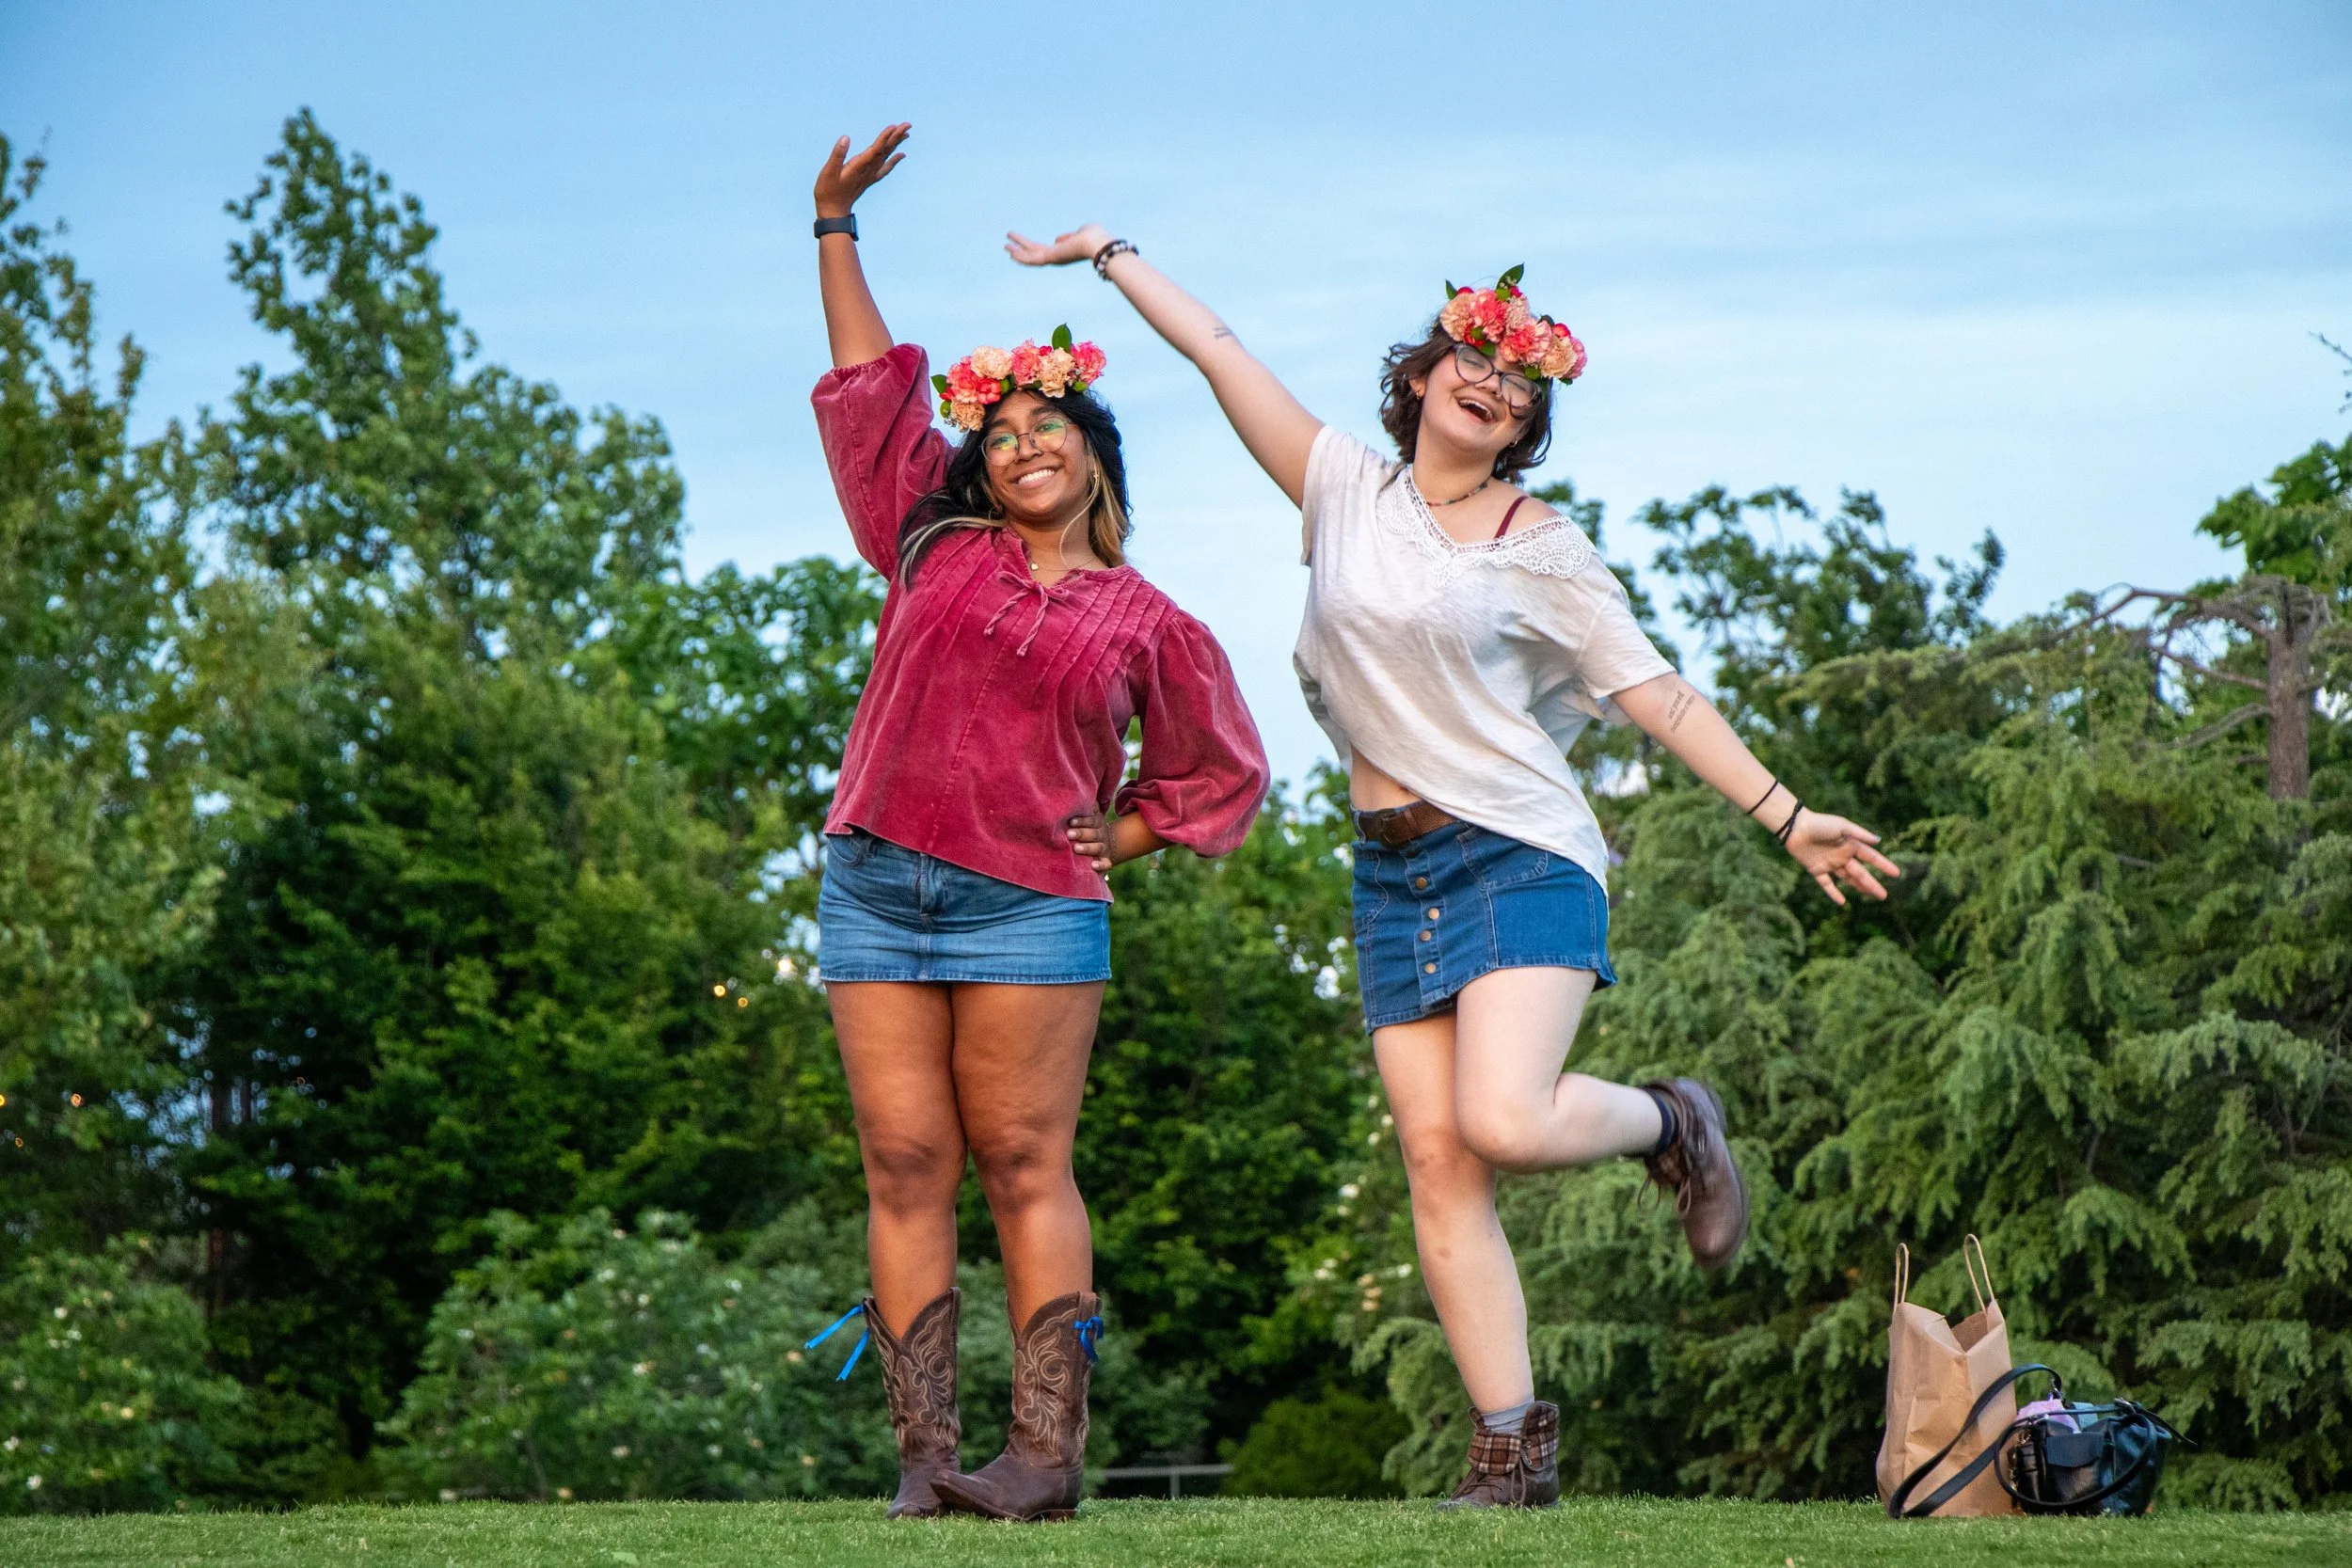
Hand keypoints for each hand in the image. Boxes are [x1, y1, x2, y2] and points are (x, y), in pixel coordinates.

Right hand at [815, 124, 909, 219]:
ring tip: (906, 134)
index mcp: (858, 166)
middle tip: (907, 125)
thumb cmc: (827, 191)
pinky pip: (885, 168)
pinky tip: (901, 155)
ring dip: (896, 145)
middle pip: (885, 151)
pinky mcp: (869, 179)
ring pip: (886, 157)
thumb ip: (837, 155)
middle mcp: (868, 170)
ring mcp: (870, 175)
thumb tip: (846, 138)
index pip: (875, 149)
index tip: (894, 127)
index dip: (885, 137)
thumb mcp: (828, 172)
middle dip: (896, 137)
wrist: (833, 211)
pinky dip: (894, 160)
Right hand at [1006, 224, 1113, 267]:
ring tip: (1005, 246)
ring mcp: (1053, 259)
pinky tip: (1010, 251)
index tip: (1023, 246)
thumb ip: (1068, 237)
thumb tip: (1057, 239)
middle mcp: (1057, 258)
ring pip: (1030, 257)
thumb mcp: (1080, 233)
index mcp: (1064, 252)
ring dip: (1017, 252)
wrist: (1098, 243)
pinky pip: (1031, 259)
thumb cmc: (1095, 237)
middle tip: (1007, 246)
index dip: (1033, 248)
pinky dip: (1020, 256)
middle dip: (1021, 250)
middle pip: (1034, 254)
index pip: (1045, 250)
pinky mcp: (1050, 258)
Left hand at [1064, 810, 1113, 872]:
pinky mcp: (1106, 860)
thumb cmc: (1090, 827)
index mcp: (1097, 822)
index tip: (1070, 821)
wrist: (1109, 843)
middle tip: (1068, 834)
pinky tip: (1093, 866)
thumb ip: (1085, 805)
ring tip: (1076, 848)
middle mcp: (1101, 834)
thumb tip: (1075, 789)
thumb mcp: (1090, 815)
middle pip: (1093, 833)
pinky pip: (1106, 863)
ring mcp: (1104, 847)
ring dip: (1087, 848)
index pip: (1091, 820)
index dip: (1081, 821)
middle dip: (1081, 833)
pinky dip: (1101, 865)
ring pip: (1098, 847)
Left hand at [1782, 810, 1901, 905]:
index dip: (1883, 866)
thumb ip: (1860, 834)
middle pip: (1860, 873)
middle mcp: (1842, 856)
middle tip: (1884, 896)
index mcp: (1850, 845)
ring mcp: (1829, 863)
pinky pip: (1827, 884)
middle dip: (1872, 884)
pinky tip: (1842, 902)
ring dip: (1859, 888)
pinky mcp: (1816, 869)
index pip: (1871, 858)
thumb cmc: (1820, 823)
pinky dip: (1834, 893)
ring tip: (1871, 896)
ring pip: (1847, 879)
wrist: (1795, 827)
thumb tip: (1879, 841)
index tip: (1896, 874)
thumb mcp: (1842, 826)